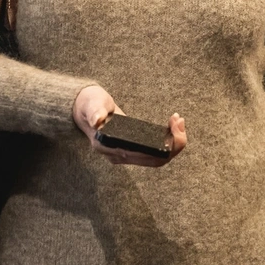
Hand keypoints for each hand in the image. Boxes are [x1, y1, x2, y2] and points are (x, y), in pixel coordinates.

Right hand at [72, 85, 187, 166]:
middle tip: (179, 121)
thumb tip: (98, 121)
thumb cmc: (90, 105)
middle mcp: (117, 155)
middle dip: (174, 144)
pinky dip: (167, 142)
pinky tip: (173, 126)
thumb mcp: (91, 103)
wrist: (85, 109)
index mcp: (108, 146)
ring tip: (178, 121)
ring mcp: (125, 155)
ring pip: (156, 159)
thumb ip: (94, 110)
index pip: (142, 154)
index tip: (173, 126)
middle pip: (154, 160)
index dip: (162, 145)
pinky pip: (153, 153)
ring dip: (172, 143)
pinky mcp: (131, 150)